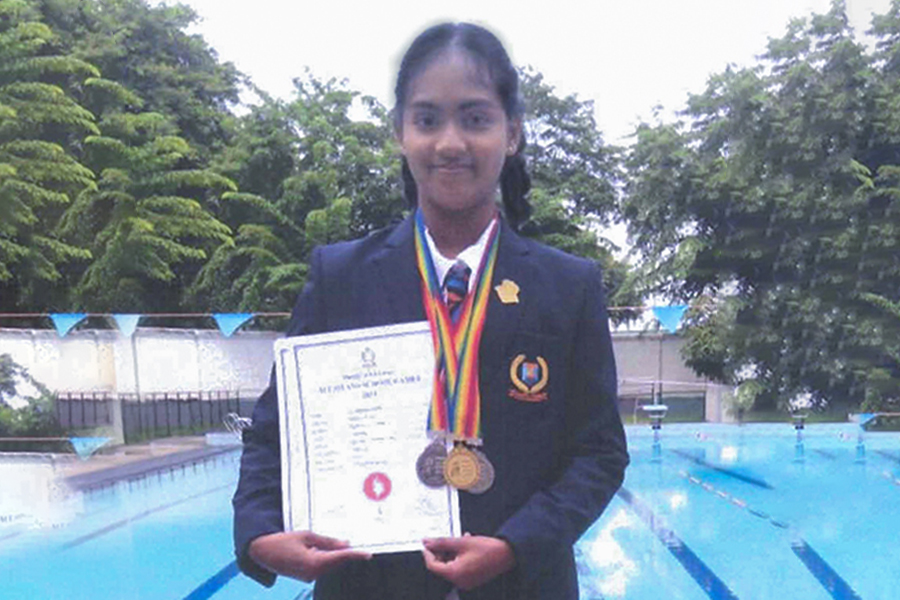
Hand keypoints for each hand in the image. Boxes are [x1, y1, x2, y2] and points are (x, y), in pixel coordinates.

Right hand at [249, 531, 371, 581]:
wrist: (262, 552)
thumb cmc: (283, 541)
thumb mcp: (306, 536)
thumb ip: (327, 541)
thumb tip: (345, 544)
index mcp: (314, 562)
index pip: (340, 558)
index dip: (355, 555)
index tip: (368, 554)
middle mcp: (313, 573)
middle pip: (336, 562)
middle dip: (346, 553)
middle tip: (358, 546)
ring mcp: (309, 576)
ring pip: (329, 564)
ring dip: (335, 555)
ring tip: (340, 544)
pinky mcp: (306, 576)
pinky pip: (321, 566)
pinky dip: (326, 558)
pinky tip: (325, 549)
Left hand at [422, 534, 516, 590]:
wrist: (507, 554)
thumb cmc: (488, 549)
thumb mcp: (461, 542)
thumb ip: (441, 542)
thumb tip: (427, 542)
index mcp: (455, 573)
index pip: (432, 566)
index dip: (428, 553)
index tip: (428, 544)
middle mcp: (459, 581)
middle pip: (441, 567)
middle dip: (440, 553)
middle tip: (443, 541)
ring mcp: (466, 583)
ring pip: (450, 567)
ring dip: (450, 554)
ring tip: (457, 541)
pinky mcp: (471, 580)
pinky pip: (458, 570)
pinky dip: (457, 559)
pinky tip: (463, 547)